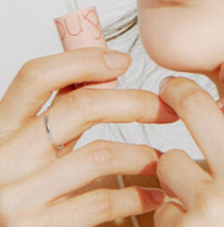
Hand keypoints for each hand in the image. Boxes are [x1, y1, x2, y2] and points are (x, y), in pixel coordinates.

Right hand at [0, 47, 177, 225]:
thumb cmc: (25, 188)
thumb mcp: (33, 143)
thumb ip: (61, 110)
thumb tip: (108, 68)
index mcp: (1, 128)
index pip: (37, 75)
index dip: (83, 61)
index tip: (123, 60)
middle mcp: (4, 159)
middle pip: (80, 107)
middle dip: (135, 102)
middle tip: (167, 108)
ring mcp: (16, 197)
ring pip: (99, 154)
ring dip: (142, 154)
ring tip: (161, 158)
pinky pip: (100, 202)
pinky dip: (136, 194)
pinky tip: (153, 194)